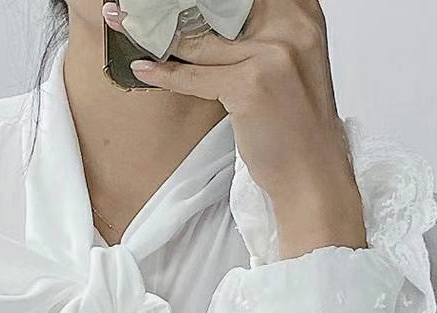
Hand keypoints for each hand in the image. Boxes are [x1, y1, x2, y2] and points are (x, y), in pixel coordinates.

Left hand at [104, 0, 366, 255]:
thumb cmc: (295, 124)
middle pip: (218, 4)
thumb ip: (261, 34)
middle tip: (135, 4)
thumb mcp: (290, 64)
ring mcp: (271, 53)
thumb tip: (205, 20)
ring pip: (199, 39)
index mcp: (301, 13)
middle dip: (172, 5)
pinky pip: (194, 76)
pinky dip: (164, 74)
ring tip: (124, 23)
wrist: (312, 173)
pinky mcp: (250, 84)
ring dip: (155, 33)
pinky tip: (142, 68)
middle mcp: (291, 24)